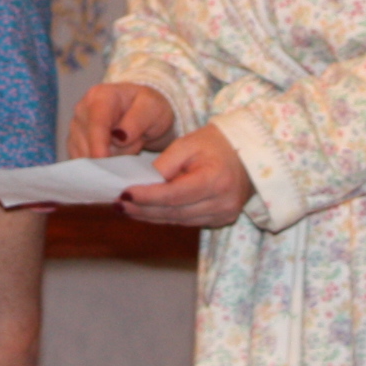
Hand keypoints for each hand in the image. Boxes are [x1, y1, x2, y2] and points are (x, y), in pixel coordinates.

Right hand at [68, 81, 176, 158]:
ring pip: (87, 157)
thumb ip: (137, 121)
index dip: (99, 144)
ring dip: (110, 159)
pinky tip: (115, 154)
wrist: (143, 112)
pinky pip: (85, 164)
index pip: (96, 123)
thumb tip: (119, 137)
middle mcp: (82, 110)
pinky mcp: (75, 145)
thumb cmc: (148, 107)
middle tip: (136, 141)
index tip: (104, 159)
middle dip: (115, 152)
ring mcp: (76, 128)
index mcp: (100, 96)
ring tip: (126, 145)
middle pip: (91, 143)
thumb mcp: (152, 108)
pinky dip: (102, 165)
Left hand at [119, 124, 252, 229]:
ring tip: (127, 209)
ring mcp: (223, 215)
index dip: (147, 197)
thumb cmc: (215, 143)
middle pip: (174, 212)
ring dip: (151, 216)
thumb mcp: (187, 144)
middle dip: (144, 209)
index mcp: (215, 180)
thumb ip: (165, 164)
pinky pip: (187, 222)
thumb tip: (142, 184)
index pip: (174, 195)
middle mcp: (222, 203)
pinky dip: (166, 216)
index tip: (124, 194)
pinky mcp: (221, 220)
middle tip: (118, 204)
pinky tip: (148, 211)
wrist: (246, 153)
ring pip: (179, 220)